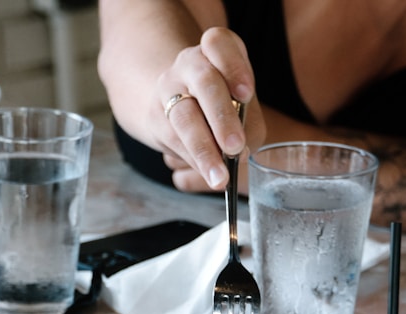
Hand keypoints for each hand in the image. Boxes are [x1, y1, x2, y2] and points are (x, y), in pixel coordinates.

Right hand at [157, 27, 265, 190]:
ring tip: (220, 177)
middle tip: (236, 147)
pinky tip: (208, 175)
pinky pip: (175, 141)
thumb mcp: (246, 107)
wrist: (180, 101)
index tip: (246, 93)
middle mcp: (190, 63)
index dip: (233, 66)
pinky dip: (195, 161)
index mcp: (216, 50)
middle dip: (221, 117)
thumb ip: (249, 126)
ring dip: (204, 149)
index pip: (219, 44)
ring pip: (184, 117)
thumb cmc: (226, 103)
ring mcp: (169, 88)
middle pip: (204, 82)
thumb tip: (240, 155)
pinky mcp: (156, 116)